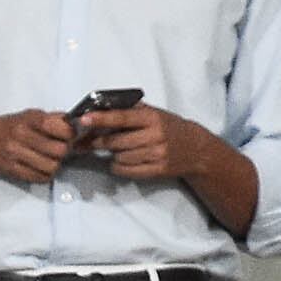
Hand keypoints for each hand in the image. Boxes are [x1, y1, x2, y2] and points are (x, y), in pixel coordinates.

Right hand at [0, 109, 84, 185]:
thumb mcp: (29, 115)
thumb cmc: (6, 128)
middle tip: (61, 148)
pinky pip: (40, 177)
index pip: (63, 129)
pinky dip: (45, 174)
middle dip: (65, 150)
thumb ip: (52, 118)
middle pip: (60, 150)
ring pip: (52, 166)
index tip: (70, 134)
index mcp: (29, 120)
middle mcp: (22, 136)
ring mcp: (16, 155)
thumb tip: (76, 122)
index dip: (71, 133)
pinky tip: (42, 167)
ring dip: (55, 164)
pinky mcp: (13, 170)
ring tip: (51, 159)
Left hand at [73, 105, 229, 186]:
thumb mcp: (154, 114)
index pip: (122, 118)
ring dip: (113, 154)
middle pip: (114, 142)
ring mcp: (157, 154)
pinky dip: (119, 166)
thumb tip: (98, 110)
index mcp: (152, 118)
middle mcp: (155, 135)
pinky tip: (128, 159)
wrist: (196, 149)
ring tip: (123, 148)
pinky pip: (124, 170)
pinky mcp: (156, 170)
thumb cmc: (169, 128)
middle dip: (99, 142)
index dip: (101, 119)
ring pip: (118, 157)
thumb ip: (129, 111)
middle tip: (91, 140)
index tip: (84, 119)